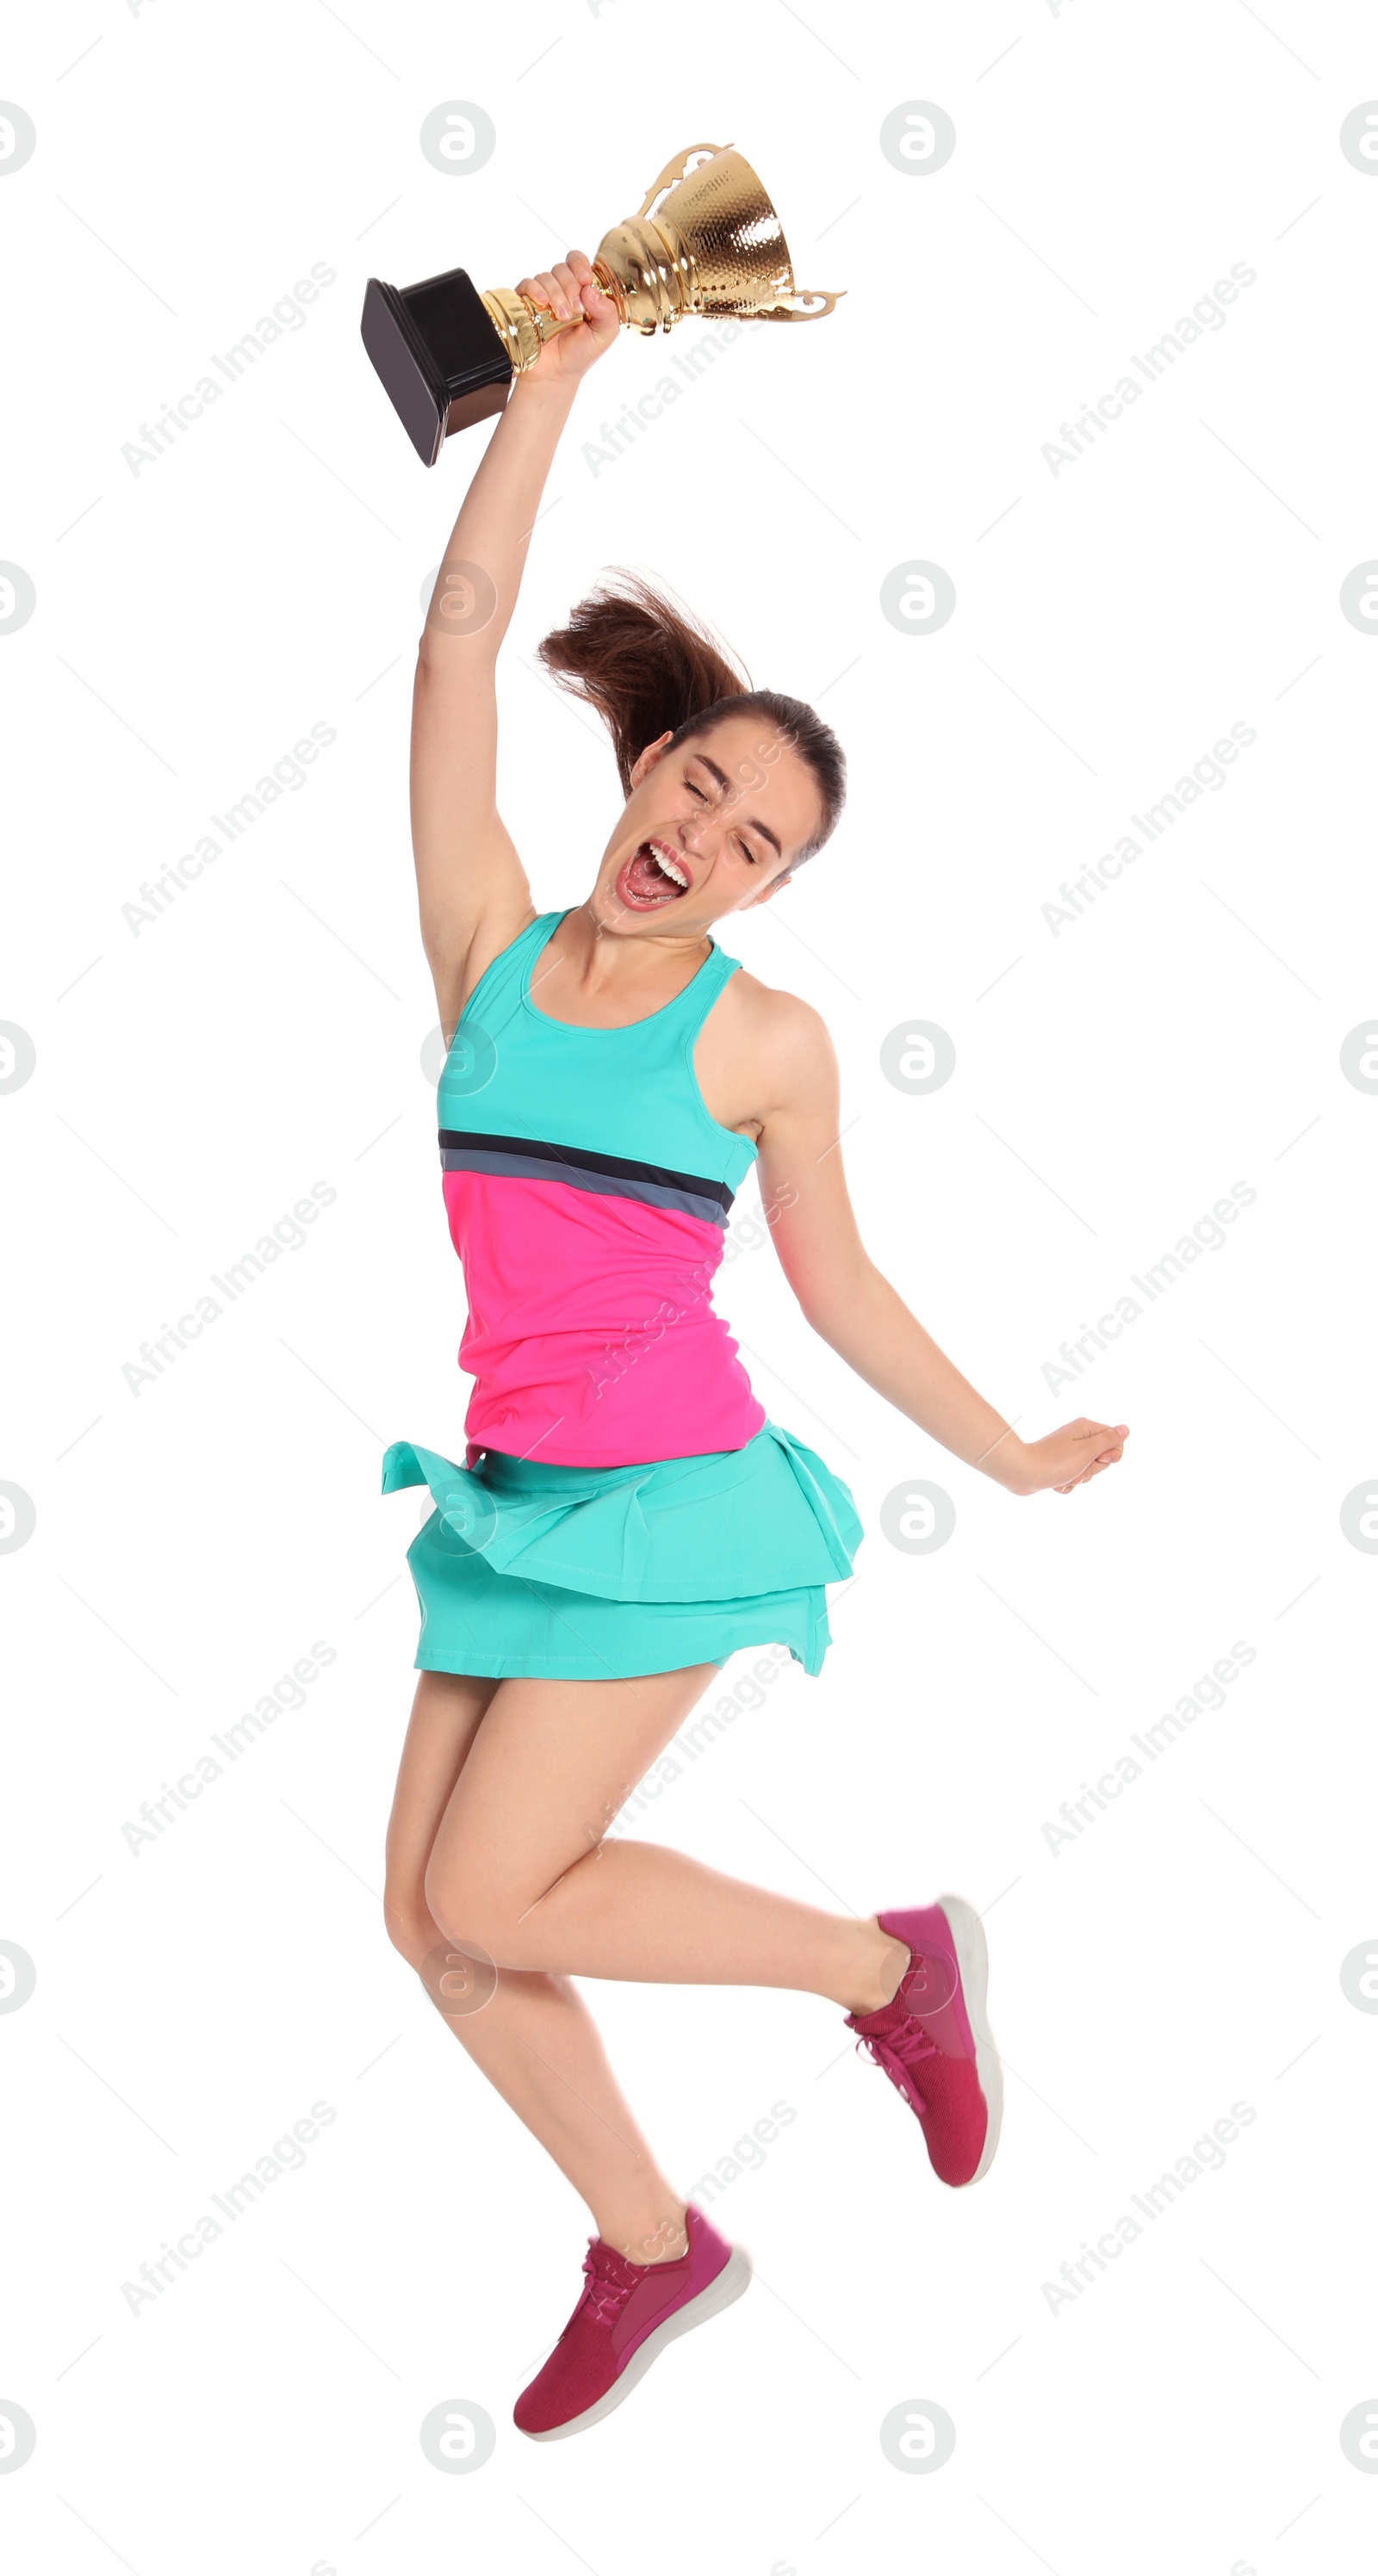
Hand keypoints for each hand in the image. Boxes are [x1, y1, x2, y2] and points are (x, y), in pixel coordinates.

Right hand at [513, 249, 619, 388]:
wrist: (555, 375)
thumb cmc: (579, 354)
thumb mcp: (604, 335)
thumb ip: (608, 312)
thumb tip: (590, 289)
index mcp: (582, 291)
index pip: (579, 262)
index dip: (581, 266)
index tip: (585, 280)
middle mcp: (562, 289)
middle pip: (563, 268)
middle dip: (571, 286)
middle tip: (576, 311)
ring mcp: (543, 296)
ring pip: (547, 276)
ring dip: (556, 294)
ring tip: (562, 318)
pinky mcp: (526, 303)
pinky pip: (527, 284)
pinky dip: (535, 290)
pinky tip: (543, 302)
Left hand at [1000, 1417, 1129, 1496]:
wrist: (1022, 1473)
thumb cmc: (1055, 1461)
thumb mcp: (1087, 1450)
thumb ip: (1108, 1441)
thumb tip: (1125, 1429)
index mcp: (1085, 1428)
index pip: (1114, 1440)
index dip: (1111, 1454)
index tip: (1098, 1458)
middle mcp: (1077, 1438)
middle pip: (1102, 1458)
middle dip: (1092, 1469)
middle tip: (1078, 1468)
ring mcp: (1068, 1453)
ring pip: (1088, 1471)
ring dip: (1079, 1478)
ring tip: (1064, 1476)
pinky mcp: (1059, 1467)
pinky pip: (1074, 1478)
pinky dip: (1067, 1484)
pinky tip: (1056, 1483)